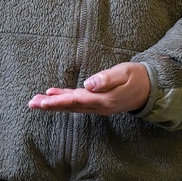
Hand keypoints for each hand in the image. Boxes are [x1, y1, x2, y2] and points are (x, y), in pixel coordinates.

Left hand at [28, 62, 149, 115]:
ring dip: (53, 104)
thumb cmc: (137, 77)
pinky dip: (64, 101)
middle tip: (31, 103)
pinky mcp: (98, 103)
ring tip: (37, 101)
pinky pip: (77, 104)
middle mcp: (98, 107)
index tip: (43, 100)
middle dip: (50, 105)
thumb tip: (88, 84)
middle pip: (70, 106)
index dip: (58, 100)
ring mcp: (98, 107)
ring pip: (71, 106)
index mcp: (104, 100)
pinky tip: (54, 96)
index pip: (76, 100)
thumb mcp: (124, 73)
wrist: (150, 89)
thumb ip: (107, 79)